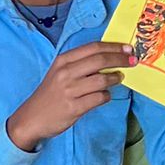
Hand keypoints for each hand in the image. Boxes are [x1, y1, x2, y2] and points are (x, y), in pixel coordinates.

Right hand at [7, 40, 129, 148]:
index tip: (128, 48)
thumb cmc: (50, 93)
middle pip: (100, 60)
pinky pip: (98, 98)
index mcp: (63, 60)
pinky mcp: (74, 107)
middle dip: (120, 59)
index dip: (113, 47)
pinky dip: (106, 96)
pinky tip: (105, 96)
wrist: (32, 117)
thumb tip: (109, 58)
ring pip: (101, 80)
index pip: (93, 48)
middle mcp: (66, 72)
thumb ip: (80, 64)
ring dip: (115, 78)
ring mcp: (70, 90)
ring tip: (119, 78)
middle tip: (133, 61)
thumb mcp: (59, 72)